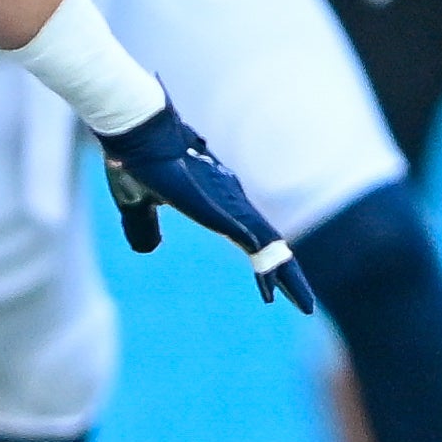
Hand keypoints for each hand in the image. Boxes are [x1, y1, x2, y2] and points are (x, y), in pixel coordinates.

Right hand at [98, 102, 314, 311]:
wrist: (134, 133)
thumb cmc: (139, 162)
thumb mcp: (139, 207)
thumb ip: (145, 228)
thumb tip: (148, 249)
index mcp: (219, 207)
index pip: (251, 244)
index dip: (264, 270)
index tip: (272, 297)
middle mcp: (231, 204)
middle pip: (269, 247)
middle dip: (288, 278)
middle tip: (306, 307)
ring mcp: (227, 200)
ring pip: (266, 242)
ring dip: (282, 274)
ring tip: (302, 303)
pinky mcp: (214, 198)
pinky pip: (239, 226)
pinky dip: (254, 245)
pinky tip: (266, 260)